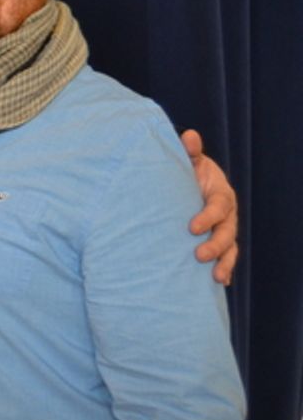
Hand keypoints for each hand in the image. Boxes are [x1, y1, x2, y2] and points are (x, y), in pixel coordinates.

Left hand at [180, 130, 237, 284]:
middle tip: (199, 255)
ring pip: (230, 248)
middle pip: (227, 231)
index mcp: (220, 193)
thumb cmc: (188, 172)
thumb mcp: (190, 161)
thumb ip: (190, 152)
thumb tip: (189, 136)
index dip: (207, 217)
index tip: (192, 227)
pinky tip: (219, 284)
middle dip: (215, 245)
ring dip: (224, 262)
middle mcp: (226, 214)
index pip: (218, 206)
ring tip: (215, 276)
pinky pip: (225, 258)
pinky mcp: (218, 242)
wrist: (191, 184)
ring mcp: (224, 229)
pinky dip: (225, 270)